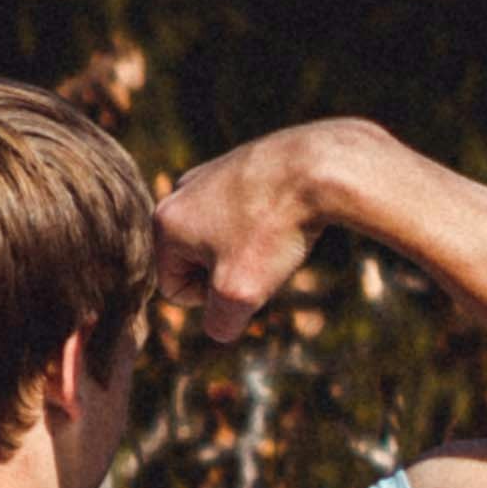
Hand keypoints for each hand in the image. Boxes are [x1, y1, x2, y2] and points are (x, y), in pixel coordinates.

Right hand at [153, 124, 376, 345]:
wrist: (320, 168)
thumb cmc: (273, 230)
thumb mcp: (239, 295)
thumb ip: (219, 323)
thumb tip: (221, 325)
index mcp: (165, 222)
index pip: (174, 289)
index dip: (211, 298)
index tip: (242, 275)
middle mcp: (180, 192)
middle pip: (198, 262)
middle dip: (228, 271)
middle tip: (262, 255)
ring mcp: (210, 173)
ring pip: (223, 238)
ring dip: (247, 249)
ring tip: (276, 235)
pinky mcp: (240, 162)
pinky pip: (243, 214)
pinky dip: (262, 223)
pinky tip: (285, 214)